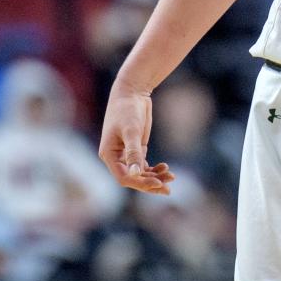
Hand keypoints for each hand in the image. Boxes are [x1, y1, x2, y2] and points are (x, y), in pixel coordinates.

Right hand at [98, 79, 174, 195]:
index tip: (157, 183)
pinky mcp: (136, 149)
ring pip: (140, 174)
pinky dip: (155, 169)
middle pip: (133, 179)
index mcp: (108, 154)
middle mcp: (115, 157)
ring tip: (171, 177)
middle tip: (168, 188)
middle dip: (150, 183)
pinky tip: (166, 168)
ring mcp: (126, 154)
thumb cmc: (127, 109)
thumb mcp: (131, 130)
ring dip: (155, 177)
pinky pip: (144, 166)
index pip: (123, 178)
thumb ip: (134, 152)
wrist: (131, 92)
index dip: (140, 183)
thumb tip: (135, 173)